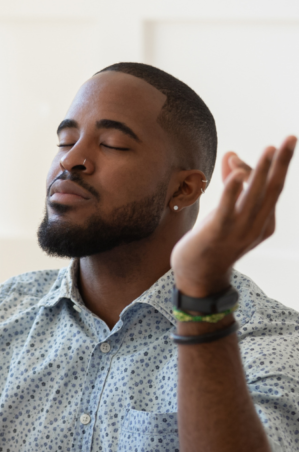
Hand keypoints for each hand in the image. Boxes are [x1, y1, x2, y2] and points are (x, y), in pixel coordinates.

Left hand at [171, 136, 296, 296]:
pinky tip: (236, 174)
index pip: (267, 190)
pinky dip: (233, 191)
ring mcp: (238, 232)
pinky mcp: (216, 233)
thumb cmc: (213, 243)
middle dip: (282, 164)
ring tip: (269, 148)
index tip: (234, 159)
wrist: (198, 278)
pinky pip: (227, 210)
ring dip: (261, 171)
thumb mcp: (225, 212)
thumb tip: (231, 154)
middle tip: (290, 138)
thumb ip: (230, 185)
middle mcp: (256, 227)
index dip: (258, 170)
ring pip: (254, 197)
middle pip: (272, 190)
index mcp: (264, 223)